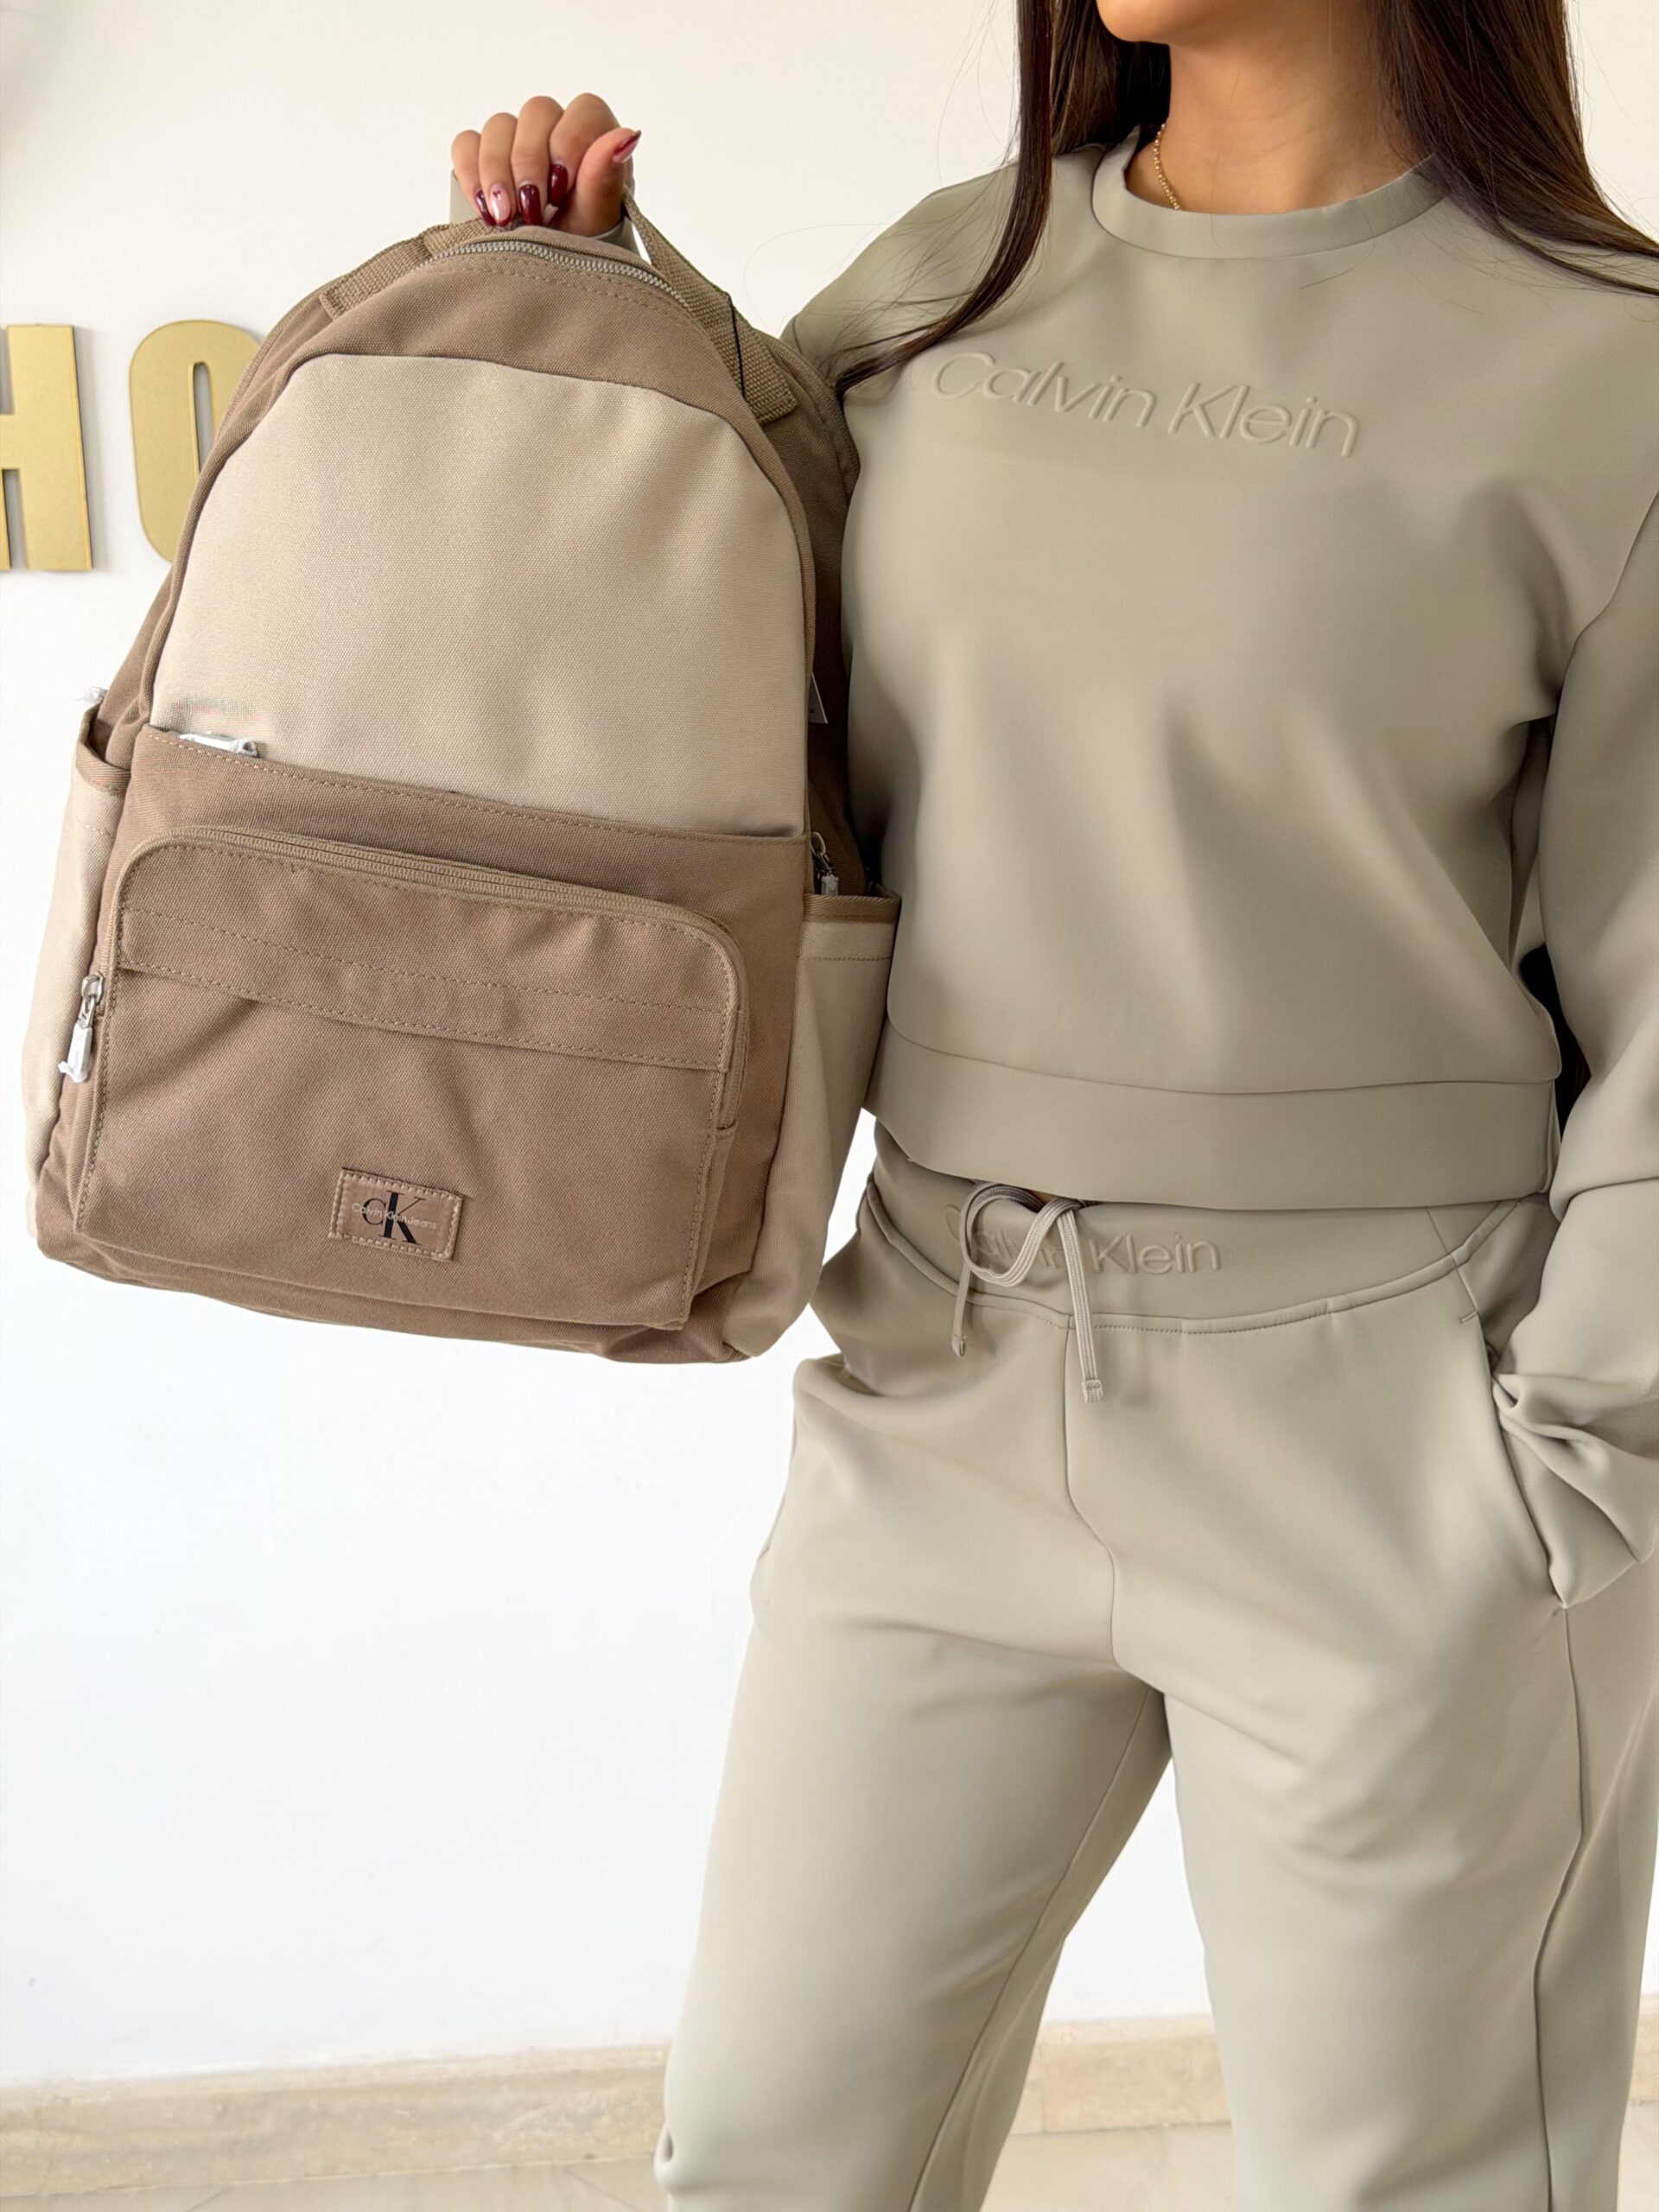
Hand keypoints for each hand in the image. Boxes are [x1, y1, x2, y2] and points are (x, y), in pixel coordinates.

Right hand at [450, 95, 640, 234]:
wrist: (550, 285)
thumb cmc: (583, 251)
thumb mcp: (596, 222)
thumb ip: (605, 178)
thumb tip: (627, 136)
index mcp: (597, 141)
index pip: (584, 110)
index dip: (568, 143)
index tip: (561, 190)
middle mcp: (558, 133)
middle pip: (536, 112)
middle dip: (529, 163)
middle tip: (532, 211)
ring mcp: (519, 142)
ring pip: (499, 125)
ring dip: (497, 171)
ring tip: (505, 218)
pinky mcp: (484, 158)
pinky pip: (466, 144)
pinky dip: (470, 175)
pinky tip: (484, 208)